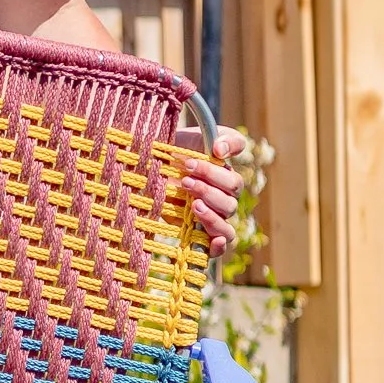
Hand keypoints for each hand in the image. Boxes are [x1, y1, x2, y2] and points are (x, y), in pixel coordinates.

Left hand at [180, 126, 244, 257]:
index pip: (232, 182)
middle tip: (185, 180)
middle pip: (229, 201)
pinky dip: (220, 246)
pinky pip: (219, 246)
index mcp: (225, 179)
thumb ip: (222, 137)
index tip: (190, 164)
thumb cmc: (180, 149)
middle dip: (207, 190)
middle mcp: (221, 200)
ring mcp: (211, 218)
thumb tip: (220, 151)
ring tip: (193, 204)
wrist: (151, 165)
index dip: (215, 175)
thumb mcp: (201, 135)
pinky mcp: (198, 235)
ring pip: (226, 225)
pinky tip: (215, 241)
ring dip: (212, 215)